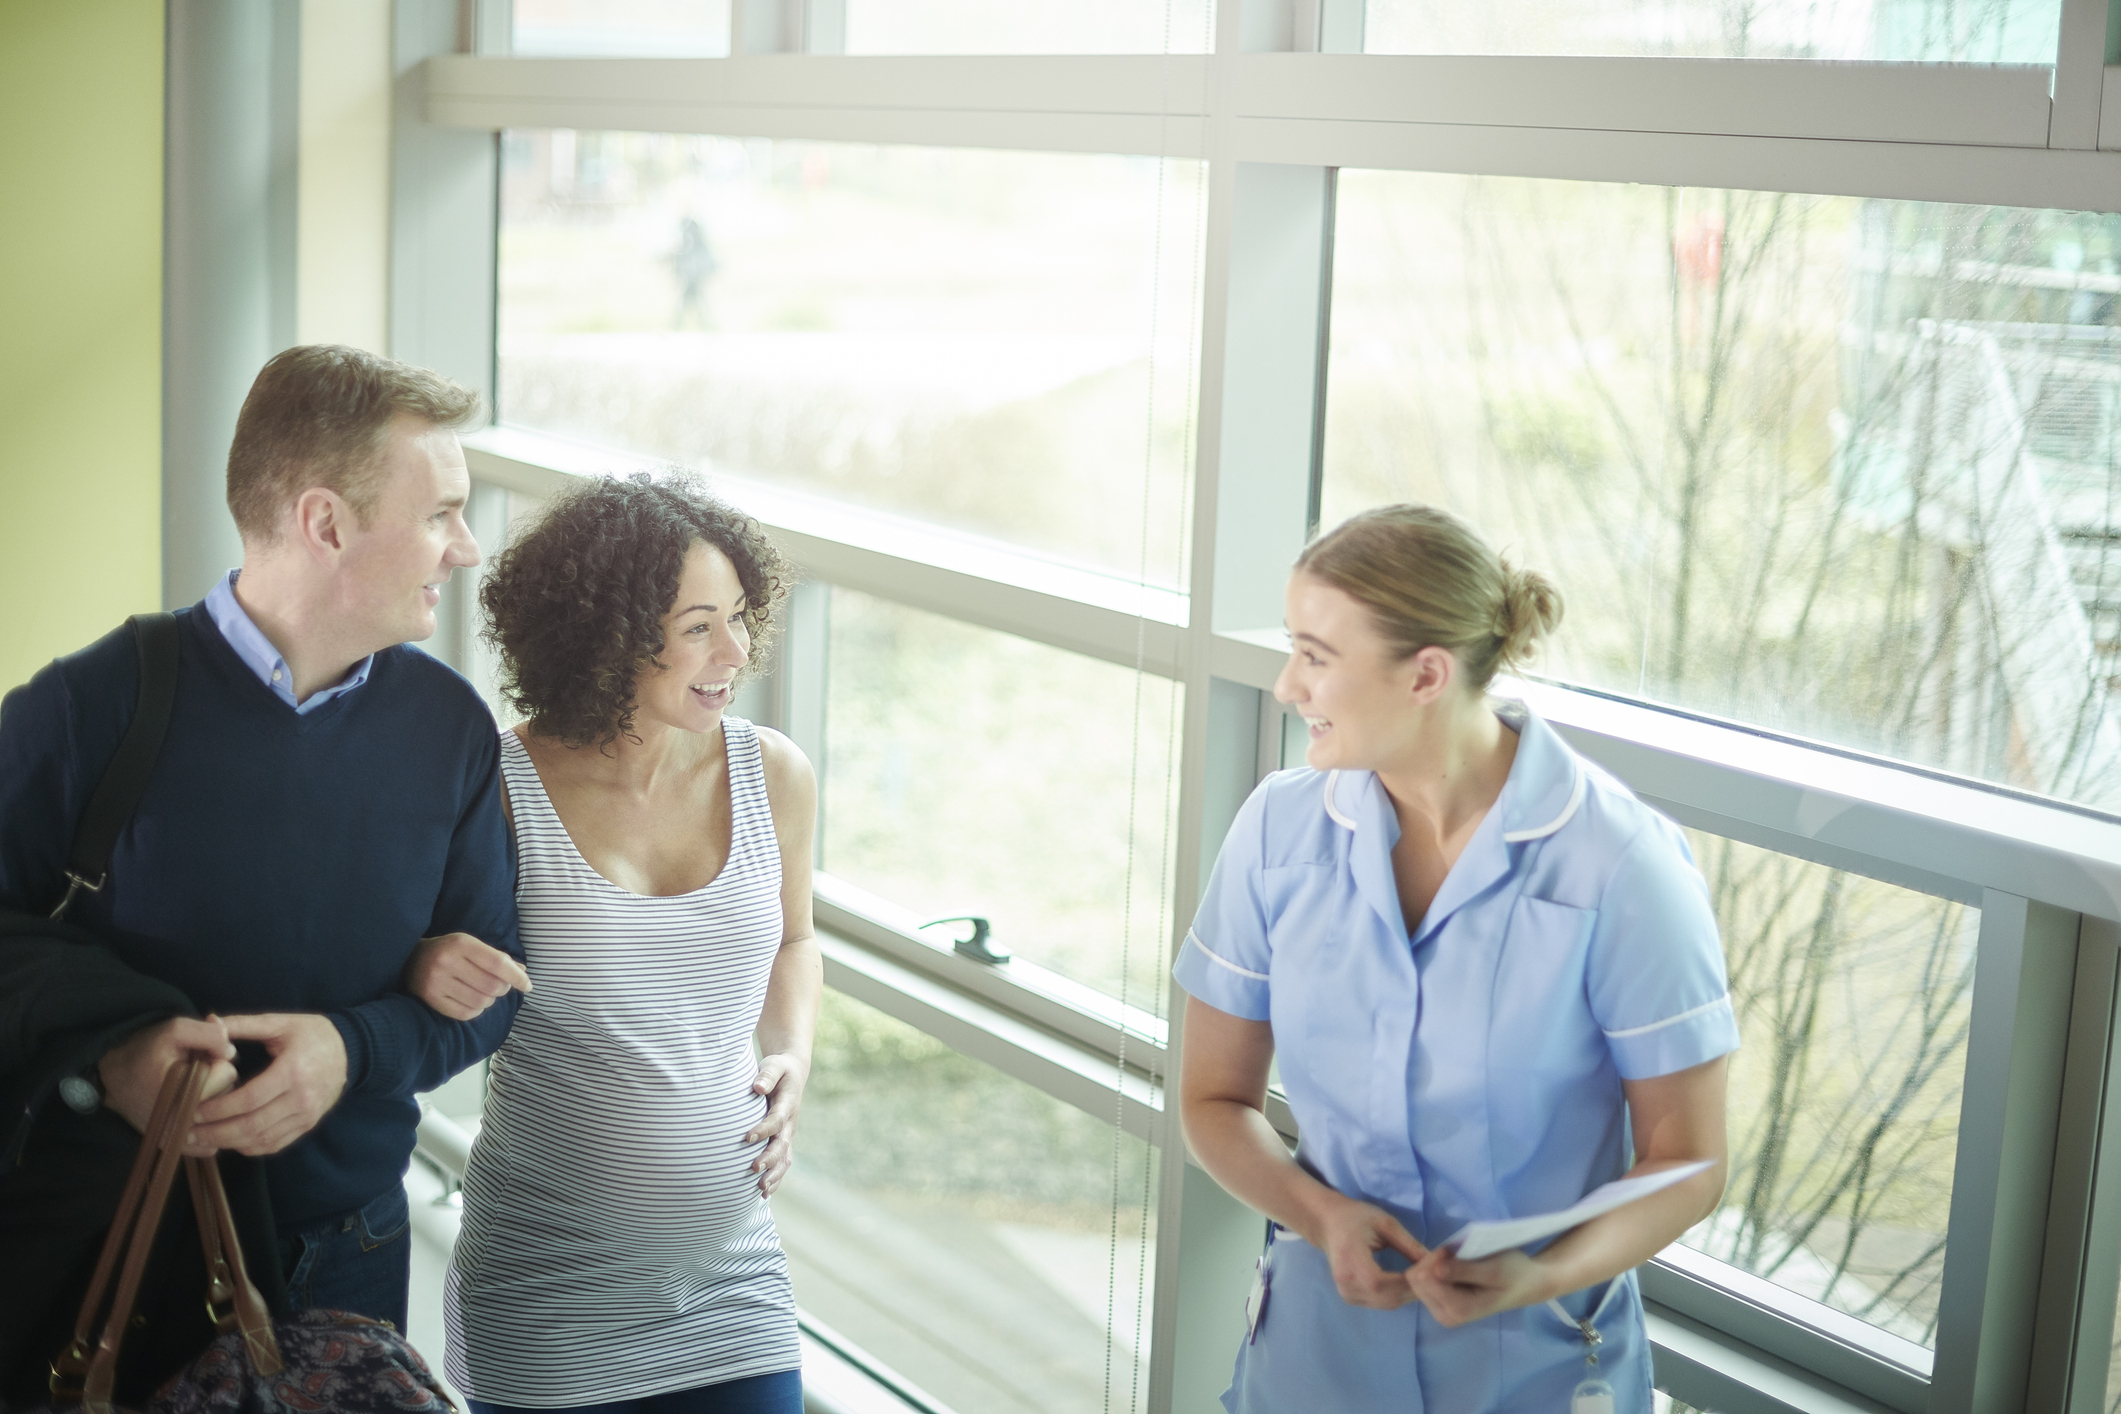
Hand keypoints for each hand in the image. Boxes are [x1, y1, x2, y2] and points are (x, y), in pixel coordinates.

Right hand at [98, 1016, 238, 1155]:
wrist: (115, 1075)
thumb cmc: (146, 1051)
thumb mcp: (175, 1030)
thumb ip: (209, 1035)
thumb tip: (231, 1052)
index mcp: (182, 1091)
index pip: (227, 1075)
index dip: (219, 1062)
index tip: (202, 1058)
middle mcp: (181, 1121)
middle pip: (228, 1098)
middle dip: (218, 1082)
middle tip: (195, 1075)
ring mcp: (178, 1137)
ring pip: (221, 1117)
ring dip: (215, 1101)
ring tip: (192, 1089)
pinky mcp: (175, 1146)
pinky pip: (210, 1142)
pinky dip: (209, 1125)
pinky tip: (198, 1110)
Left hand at [190, 1014, 347, 1155]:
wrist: (351, 1050)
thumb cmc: (313, 1033)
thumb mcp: (280, 1023)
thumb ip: (243, 1024)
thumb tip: (209, 1022)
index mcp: (292, 1071)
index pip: (248, 1100)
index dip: (217, 1109)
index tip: (193, 1110)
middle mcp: (301, 1098)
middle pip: (252, 1125)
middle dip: (216, 1132)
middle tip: (188, 1132)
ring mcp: (307, 1115)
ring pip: (261, 1139)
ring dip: (228, 1143)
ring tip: (203, 1139)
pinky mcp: (309, 1124)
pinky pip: (275, 1144)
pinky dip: (250, 1147)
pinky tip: (231, 1142)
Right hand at [403, 932, 530, 1020]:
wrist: (410, 959)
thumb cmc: (449, 951)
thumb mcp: (471, 945)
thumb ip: (497, 957)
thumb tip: (523, 972)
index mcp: (461, 944)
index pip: (497, 963)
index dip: (517, 976)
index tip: (528, 985)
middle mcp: (447, 962)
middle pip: (492, 985)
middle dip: (503, 989)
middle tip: (500, 986)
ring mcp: (436, 982)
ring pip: (481, 1002)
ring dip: (490, 1001)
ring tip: (484, 993)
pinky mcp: (430, 999)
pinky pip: (466, 1014)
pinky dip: (476, 1011)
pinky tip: (472, 1001)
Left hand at [745, 1052, 808, 1196]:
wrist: (792, 1073)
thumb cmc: (778, 1069)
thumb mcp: (774, 1065)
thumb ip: (767, 1076)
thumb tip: (758, 1088)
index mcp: (788, 1105)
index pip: (776, 1120)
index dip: (763, 1129)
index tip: (747, 1137)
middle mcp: (790, 1123)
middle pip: (782, 1145)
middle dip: (769, 1159)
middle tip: (754, 1169)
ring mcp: (788, 1134)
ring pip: (785, 1159)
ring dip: (774, 1175)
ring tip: (760, 1190)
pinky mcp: (783, 1141)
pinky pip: (782, 1163)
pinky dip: (775, 1179)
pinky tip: (763, 1194)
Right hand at [1308, 1196, 1428, 1309]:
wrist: (1329, 1224)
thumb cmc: (1356, 1218)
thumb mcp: (1385, 1223)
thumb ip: (1409, 1244)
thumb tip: (1434, 1263)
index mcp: (1351, 1260)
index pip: (1382, 1282)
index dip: (1408, 1281)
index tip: (1429, 1271)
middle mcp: (1346, 1283)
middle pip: (1388, 1298)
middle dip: (1413, 1289)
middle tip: (1431, 1276)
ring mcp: (1347, 1293)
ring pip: (1387, 1303)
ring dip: (1407, 1294)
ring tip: (1420, 1278)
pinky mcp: (1350, 1298)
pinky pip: (1381, 1303)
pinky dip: (1397, 1295)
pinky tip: (1405, 1282)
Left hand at [1406, 1245, 1555, 1326]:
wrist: (1525, 1284)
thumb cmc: (1512, 1273)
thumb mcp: (1493, 1268)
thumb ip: (1464, 1271)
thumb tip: (1434, 1271)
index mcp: (1458, 1310)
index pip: (1424, 1277)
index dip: (1437, 1257)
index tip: (1457, 1250)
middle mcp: (1445, 1315)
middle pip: (1417, 1279)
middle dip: (1434, 1260)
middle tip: (1460, 1254)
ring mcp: (1441, 1311)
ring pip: (1418, 1278)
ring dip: (1436, 1262)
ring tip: (1461, 1260)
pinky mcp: (1440, 1303)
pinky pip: (1425, 1280)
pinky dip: (1437, 1267)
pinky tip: (1456, 1266)